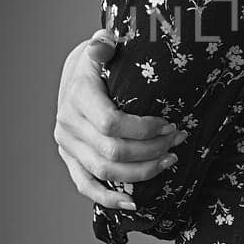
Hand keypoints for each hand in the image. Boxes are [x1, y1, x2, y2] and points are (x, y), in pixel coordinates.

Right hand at [53, 29, 185, 210]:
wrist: (75, 75)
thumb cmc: (99, 62)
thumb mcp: (102, 47)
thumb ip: (105, 44)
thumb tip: (107, 42)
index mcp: (77, 96)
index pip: (111, 123)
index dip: (144, 130)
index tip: (169, 124)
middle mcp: (68, 124)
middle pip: (113, 151)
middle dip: (151, 150)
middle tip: (177, 141)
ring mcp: (67, 145)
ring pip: (105, 171)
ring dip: (142, 171)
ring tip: (170, 160)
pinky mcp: (70, 159)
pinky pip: (86, 186)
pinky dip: (109, 198)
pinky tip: (134, 202)